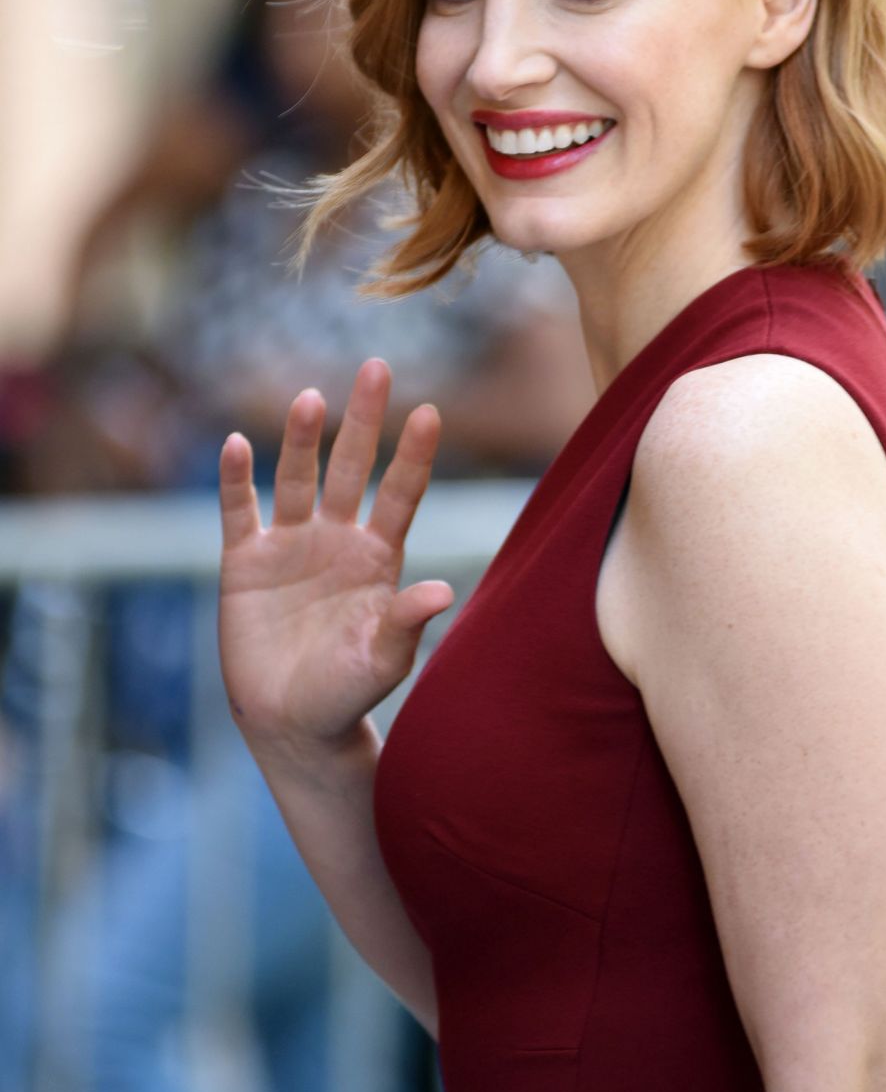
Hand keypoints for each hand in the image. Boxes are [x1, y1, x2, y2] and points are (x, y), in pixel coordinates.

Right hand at [217, 357, 454, 764]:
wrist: (293, 723)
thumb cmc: (348, 692)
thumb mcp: (383, 660)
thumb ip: (406, 622)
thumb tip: (443, 590)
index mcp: (380, 557)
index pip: (401, 494)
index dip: (414, 455)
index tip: (430, 412)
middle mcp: (338, 539)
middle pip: (353, 469)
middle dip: (364, 421)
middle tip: (376, 368)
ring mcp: (291, 545)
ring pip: (297, 480)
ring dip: (302, 440)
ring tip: (310, 399)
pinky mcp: (245, 562)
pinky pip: (240, 512)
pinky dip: (237, 480)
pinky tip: (237, 445)